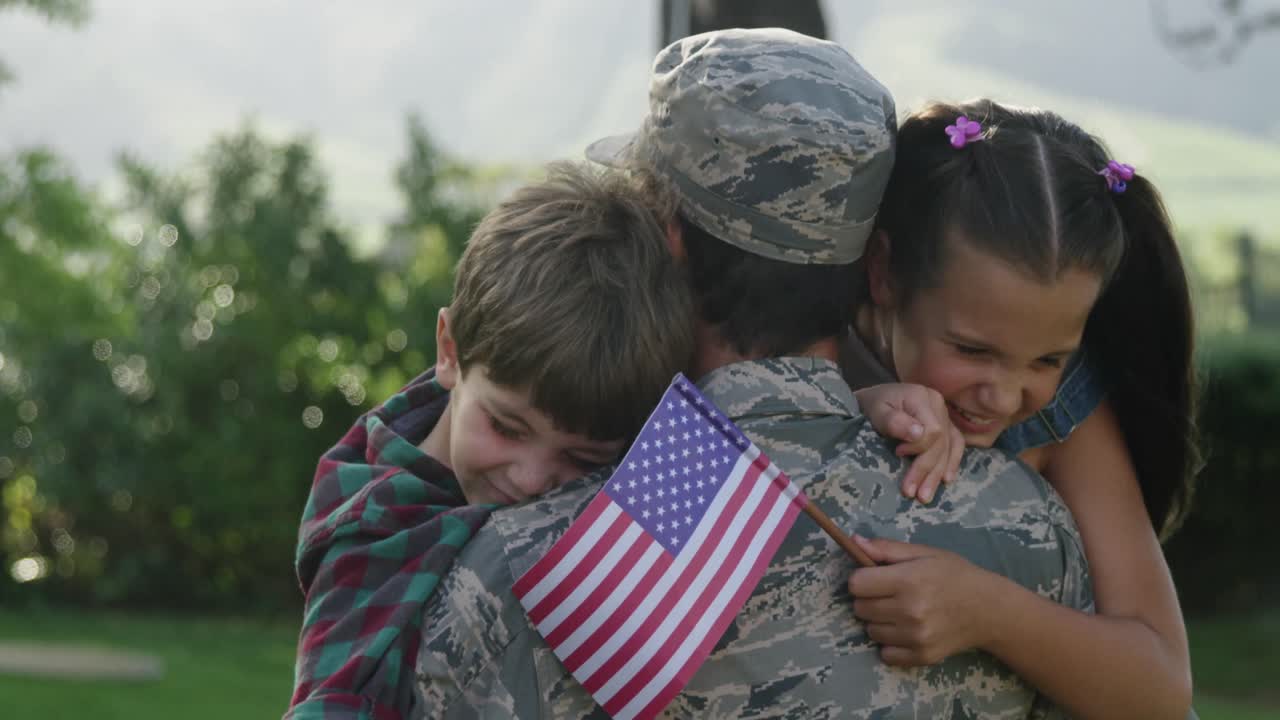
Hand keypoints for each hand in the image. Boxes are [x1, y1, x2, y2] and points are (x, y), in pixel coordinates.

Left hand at [846, 535, 995, 665]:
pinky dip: (891, 644)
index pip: (856, 585)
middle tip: (890, 594)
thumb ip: (887, 548)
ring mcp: (916, 637)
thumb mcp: (924, 553)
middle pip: (860, 608)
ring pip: (870, 631)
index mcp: (908, 580)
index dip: (862, 579)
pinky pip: (886, 654)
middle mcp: (910, 611)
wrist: (990, 609)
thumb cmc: (955, 575)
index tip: (875, 577)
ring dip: (880, 621)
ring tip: (901, 611)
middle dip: (869, 599)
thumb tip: (853, 541)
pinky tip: (907, 630)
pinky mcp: (922, 656)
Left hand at [854, 383, 964, 501]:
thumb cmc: (872, 406)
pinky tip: (946, 480)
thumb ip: (894, 421)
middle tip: (910, 492)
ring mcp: (944, 415)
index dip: (918, 448)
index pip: (933, 431)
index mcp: (922, 397)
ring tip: (924, 496)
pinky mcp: (945, 425)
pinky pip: (956, 444)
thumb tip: (918, 435)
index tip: (898, 453)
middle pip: (941, 443)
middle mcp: (938, 405)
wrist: (874, 400)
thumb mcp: (876, 410)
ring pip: (949, 448)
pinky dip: (952, 462)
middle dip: (925, 470)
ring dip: (937, 474)